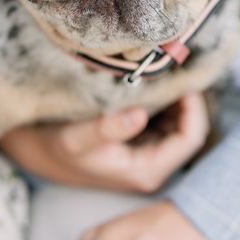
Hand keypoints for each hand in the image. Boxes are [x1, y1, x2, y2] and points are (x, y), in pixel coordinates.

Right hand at [0, 93, 210, 194]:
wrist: (45, 154)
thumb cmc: (60, 147)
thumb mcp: (77, 138)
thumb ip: (107, 129)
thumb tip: (139, 115)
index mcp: (147, 170)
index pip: (190, 140)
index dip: (194, 108)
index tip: (183, 80)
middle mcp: (155, 165)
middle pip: (191, 131)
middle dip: (188, 101)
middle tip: (177, 70)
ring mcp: (152, 155)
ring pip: (182, 124)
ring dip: (178, 99)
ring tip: (167, 72)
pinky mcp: (146, 143)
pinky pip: (169, 121)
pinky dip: (167, 101)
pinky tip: (156, 82)